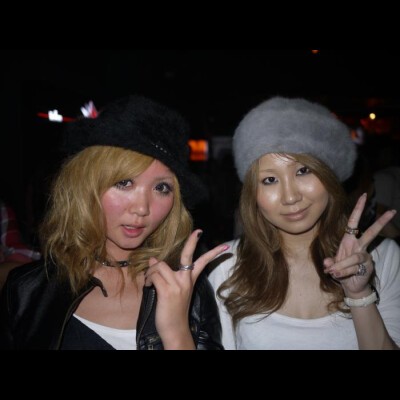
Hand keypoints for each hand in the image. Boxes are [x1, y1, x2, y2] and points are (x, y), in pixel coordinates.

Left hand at [144, 229, 228, 347]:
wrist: (174, 329)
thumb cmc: (173, 310)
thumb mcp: (173, 291)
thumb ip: (165, 274)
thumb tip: (153, 259)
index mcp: (190, 280)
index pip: (203, 262)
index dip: (213, 253)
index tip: (224, 246)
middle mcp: (186, 280)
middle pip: (188, 256)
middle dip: (193, 242)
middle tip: (199, 232)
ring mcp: (178, 285)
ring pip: (160, 265)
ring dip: (150, 271)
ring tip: (148, 280)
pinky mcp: (167, 291)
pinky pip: (153, 276)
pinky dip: (147, 278)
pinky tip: (147, 285)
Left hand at [323, 193, 396, 295]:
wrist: (351, 287)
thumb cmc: (342, 272)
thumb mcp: (332, 265)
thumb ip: (330, 262)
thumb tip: (328, 263)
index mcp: (349, 241)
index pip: (354, 222)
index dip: (358, 209)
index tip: (364, 196)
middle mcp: (359, 247)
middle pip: (371, 233)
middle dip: (381, 222)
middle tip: (392, 211)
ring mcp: (364, 256)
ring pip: (353, 257)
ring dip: (341, 265)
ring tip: (333, 271)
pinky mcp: (367, 266)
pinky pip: (353, 268)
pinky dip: (343, 272)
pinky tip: (338, 275)